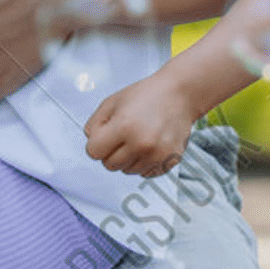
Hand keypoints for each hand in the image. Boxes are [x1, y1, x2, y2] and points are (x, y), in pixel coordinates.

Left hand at [84, 76, 199, 177]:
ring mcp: (157, 155)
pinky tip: (149, 145)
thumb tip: (90, 142)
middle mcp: (141, 144)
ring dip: (127, 158)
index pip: (94, 152)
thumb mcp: (112, 101)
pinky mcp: (169, 162)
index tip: (104, 135)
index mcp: (124, 126)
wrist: (179, 95)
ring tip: (137, 137)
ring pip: (127, 171)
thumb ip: (94, 123)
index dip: (96, 143)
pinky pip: (145, 173)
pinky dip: (143, 163)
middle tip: (121, 135)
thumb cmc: (146, 95)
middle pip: (109, 165)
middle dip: (110, 152)